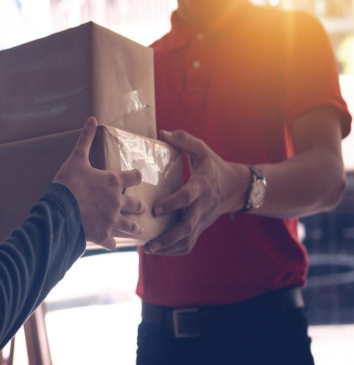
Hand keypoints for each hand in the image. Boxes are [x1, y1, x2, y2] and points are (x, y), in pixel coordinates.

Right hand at [54, 118, 146, 249]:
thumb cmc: (68, 184)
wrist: (59, 211)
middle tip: (142, 207)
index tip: (137, 177)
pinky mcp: (103, 235)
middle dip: (140, 206)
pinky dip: (112, 243)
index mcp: (113, 182)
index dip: (136, 176)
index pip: (134, 177)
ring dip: (135, 228)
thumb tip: (92, 119)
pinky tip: (112, 244)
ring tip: (140, 230)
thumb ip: (85, 139)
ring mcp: (111, 220)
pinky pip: (112, 243)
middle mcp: (117, 202)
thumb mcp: (76, 159)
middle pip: (137, 205)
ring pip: (130, 226)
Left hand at [145, 130, 249, 255]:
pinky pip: (189, 243)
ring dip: (168, 247)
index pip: (187, 197)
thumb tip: (163, 133)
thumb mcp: (202, 149)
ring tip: (149, 249)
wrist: (236, 187)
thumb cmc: (213, 167)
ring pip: (187, 239)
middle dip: (167, 236)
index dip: (172, 204)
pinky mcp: (201, 227)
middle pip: (187, 226)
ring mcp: (202, 219)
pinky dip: (175, 250)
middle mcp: (202, 206)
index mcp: (201, 186)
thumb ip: (183, 140)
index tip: (156, 209)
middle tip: (149, 242)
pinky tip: (159, 250)